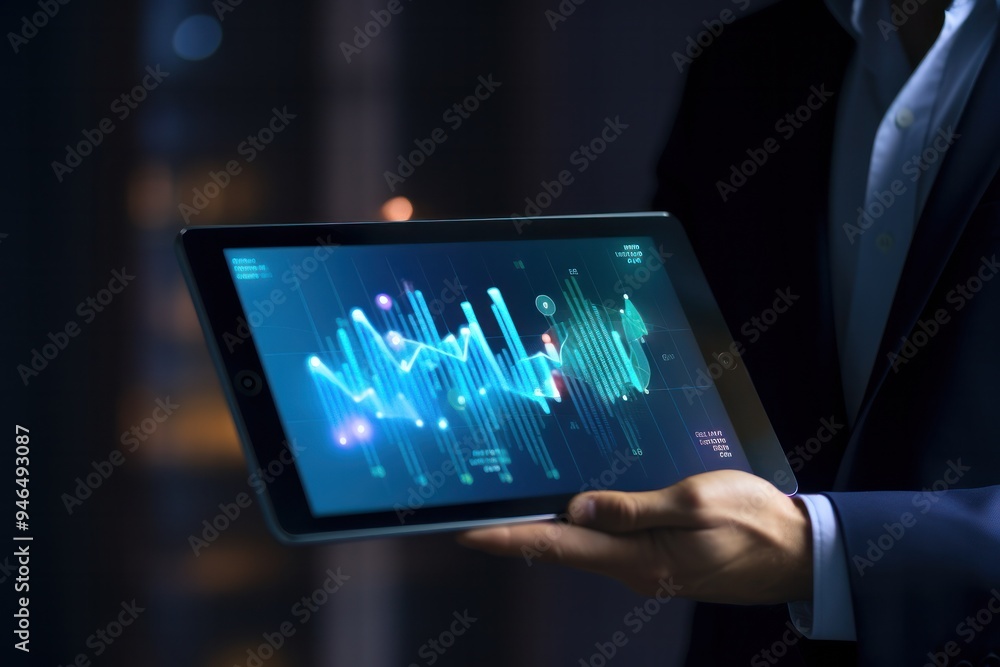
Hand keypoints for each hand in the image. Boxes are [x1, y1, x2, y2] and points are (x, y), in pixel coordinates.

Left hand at [457, 469, 812, 604]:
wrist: (798, 553)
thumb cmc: (753, 522)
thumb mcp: (695, 503)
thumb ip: (634, 507)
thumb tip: (576, 508)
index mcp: (638, 556)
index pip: (557, 547)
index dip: (508, 539)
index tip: (466, 532)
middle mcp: (634, 568)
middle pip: (562, 549)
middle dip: (517, 534)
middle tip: (475, 514)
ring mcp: (647, 567)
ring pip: (584, 547)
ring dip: (547, 531)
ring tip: (511, 510)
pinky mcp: (660, 559)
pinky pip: (610, 544)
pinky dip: (582, 529)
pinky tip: (571, 512)